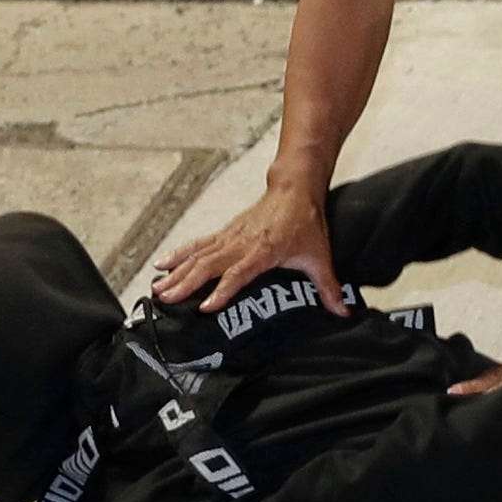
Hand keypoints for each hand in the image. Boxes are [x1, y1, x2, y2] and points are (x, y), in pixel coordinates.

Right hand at [147, 183, 337, 312]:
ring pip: (199, 254)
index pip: (239, 273)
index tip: (205, 307)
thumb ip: (329, 287)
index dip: (223, 290)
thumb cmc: (305, 222)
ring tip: (157, 288)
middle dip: (186, 283)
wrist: (294, 188)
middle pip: (209, 264)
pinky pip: (198, 245)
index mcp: (263, 250)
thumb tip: (344, 312)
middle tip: (166, 299)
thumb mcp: (319, 256)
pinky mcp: (225, 233)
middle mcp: (241, 243)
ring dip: (177, 271)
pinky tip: (162, 264)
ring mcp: (230, 236)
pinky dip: (179, 254)